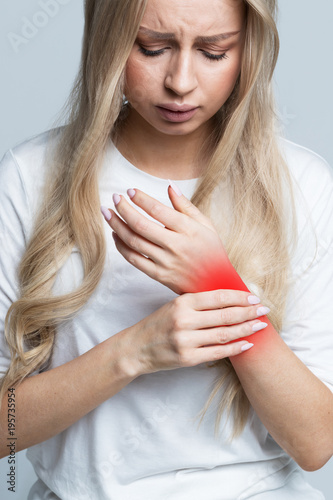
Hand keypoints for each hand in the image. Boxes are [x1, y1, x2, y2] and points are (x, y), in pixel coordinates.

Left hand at [102, 184, 228, 294]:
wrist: (217, 285)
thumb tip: (169, 186)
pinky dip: (122, 247)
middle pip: (141, 225)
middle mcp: (176, 246)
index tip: (130, 191)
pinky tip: (115, 235)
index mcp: (189, 230)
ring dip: (117, 226)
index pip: (158, 211)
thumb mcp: (206, 225)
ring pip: (134, 242)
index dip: (141, 199)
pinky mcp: (160, 275)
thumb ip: (186, 206)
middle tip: (114, 198)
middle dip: (124, 209)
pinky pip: (134, 260)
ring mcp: (166, 262)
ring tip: (108, 213)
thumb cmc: (212, 251)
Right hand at [121, 289, 267, 375]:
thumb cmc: (158, 324)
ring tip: (260, 325)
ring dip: (246, 329)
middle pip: (224, 315)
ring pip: (223, 334)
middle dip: (248, 312)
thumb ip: (198, 302)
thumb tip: (230, 298)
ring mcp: (186, 341)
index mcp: (182, 303)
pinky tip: (247, 344)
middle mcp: (184, 320)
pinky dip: (234, 348)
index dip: (239, 297)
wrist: (136, 348)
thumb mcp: (174, 306)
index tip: (254, 296)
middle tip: (265, 310)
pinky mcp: (187, 358)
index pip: (218, 297)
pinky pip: (217, 353)